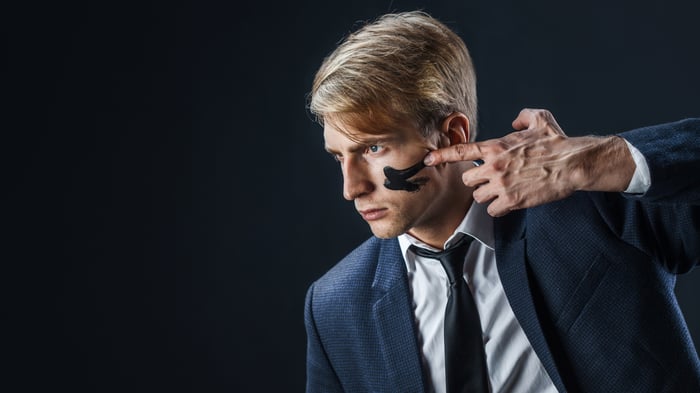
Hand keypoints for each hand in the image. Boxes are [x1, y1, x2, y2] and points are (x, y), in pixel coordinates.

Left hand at [424, 108, 635, 216]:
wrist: (573, 164)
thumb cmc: (558, 142)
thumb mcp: (540, 119)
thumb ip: (524, 116)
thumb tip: (516, 120)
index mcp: (496, 147)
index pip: (460, 151)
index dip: (440, 156)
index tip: (427, 160)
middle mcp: (494, 166)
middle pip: (467, 179)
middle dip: (476, 181)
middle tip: (490, 180)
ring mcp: (501, 185)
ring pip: (478, 197)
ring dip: (487, 196)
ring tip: (502, 192)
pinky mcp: (512, 201)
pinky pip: (492, 210)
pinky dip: (498, 208)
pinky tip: (509, 203)